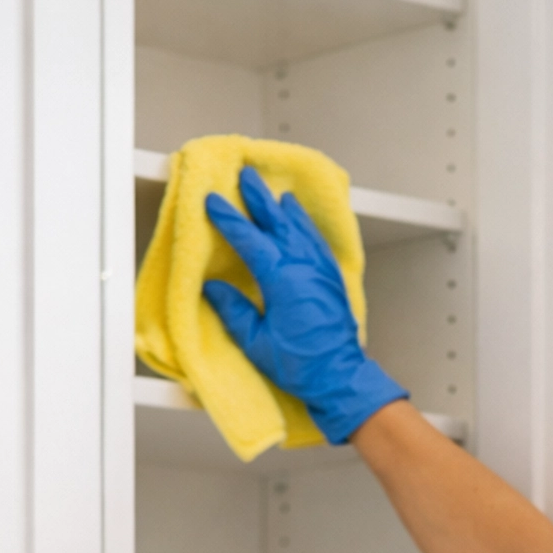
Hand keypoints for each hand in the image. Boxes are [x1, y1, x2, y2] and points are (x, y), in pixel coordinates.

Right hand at [203, 168, 406, 443]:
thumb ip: (233, 311)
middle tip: (247, 176)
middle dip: (260, 198)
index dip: (230, 219)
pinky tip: (301, 221)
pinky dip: (306, 226)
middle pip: (279, 222)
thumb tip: (212, 288)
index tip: (214, 201)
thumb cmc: (299, 364)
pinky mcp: (331, 279)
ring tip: (275, 194)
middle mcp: (305, 267)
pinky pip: (317, 242)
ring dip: (285, 209)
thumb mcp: (256, 342)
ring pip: (301, 228)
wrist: (340, 376)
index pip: (251, 239)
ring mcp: (321, 270)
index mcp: (283, 279)